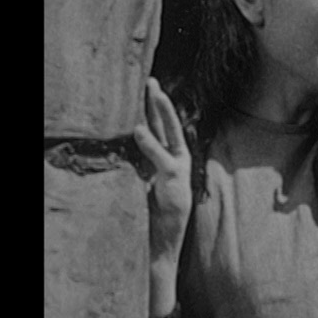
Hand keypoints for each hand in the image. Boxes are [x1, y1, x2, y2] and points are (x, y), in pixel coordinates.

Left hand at [131, 77, 190, 266]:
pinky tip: (138, 130)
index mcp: (173, 158)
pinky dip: (148, 143)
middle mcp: (179, 160)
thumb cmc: (160, 210)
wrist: (168, 235)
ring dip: (161, 113)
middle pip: (168, 125)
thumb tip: (140, 145)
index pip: (162, 129)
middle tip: (152, 81)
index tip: (150, 88)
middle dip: (160, 102)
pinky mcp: (172, 179)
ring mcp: (178, 168)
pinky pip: (159, 157)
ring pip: (169, 135)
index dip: (156, 108)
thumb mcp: (154, 181)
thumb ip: (151, 162)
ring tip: (153, 94)